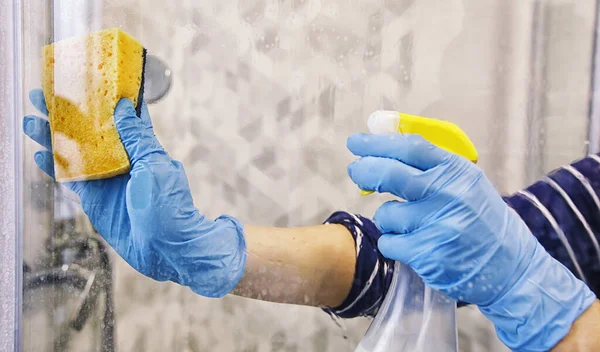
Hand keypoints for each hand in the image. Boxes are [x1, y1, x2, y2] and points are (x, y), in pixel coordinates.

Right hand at [23, 89, 245, 297]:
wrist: (167, 249)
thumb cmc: (170, 208)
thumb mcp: (155, 167)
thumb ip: (137, 140)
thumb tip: (124, 109)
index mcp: (141, 147)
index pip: (121, 115)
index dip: (104, 97)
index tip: (85, 79)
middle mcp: (122, 159)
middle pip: (90, 130)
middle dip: (67, 113)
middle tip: (42, 95)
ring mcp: (106, 178)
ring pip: (75, 151)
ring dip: (54, 136)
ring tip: (32, 119)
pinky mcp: (94, 197)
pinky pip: (71, 177)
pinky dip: (55, 166)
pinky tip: (39, 153)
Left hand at [346, 133, 595, 350]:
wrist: (511, 267)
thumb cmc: (481, 220)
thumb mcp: (465, 183)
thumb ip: (429, 165)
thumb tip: (382, 148)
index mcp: (458, 171)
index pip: (410, 148)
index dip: (377, 143)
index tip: (356, 143)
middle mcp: (449, 194)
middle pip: (390, 174)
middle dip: (365, 169)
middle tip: (356, 170)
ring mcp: (438, 225)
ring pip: (386, 214)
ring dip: (389, 218)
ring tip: (411, 225)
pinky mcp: (428, 254)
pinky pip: (389, 242)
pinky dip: (393, 244)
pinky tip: (413, 245)